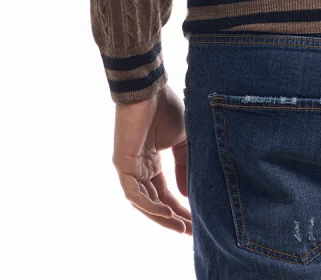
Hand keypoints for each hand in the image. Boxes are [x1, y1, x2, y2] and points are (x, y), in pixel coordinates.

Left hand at [112, 84, 191, 234]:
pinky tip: (167, 212)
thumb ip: (184, 166)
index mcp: (151, 164)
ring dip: (163, 217)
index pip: (165, 194)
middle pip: (155, 203)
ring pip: (144, 203)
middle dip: (173, 219)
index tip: (198, 221)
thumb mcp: (182, 141)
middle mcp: (139, 170)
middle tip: (192, 231)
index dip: (181, 209)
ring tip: (182, 227)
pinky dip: (150, 205)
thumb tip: (187, 195)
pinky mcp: (122, 165)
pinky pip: (134, 194)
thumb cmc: (165, 108)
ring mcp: (129, 168)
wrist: (149, 88)